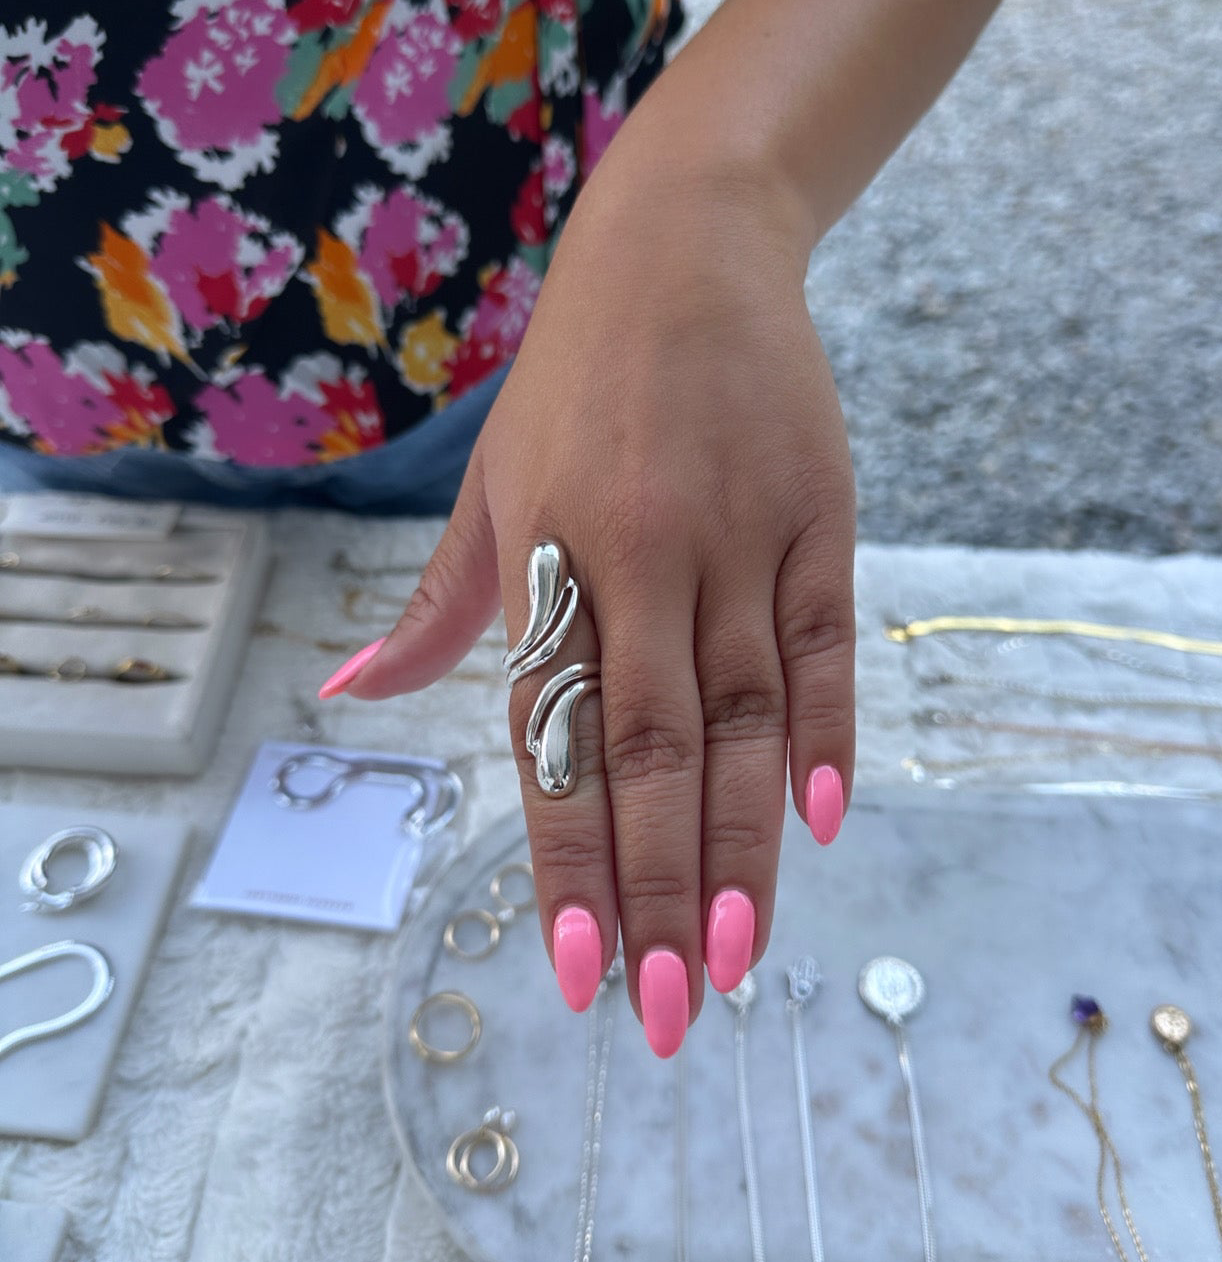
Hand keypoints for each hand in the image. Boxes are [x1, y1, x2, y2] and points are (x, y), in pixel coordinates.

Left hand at [341, 155, 855, 1055]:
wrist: (684, 251)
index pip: (550, 738)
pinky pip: (825, 644)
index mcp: (545, 558)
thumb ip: (438, 603)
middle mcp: (638, 557)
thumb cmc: (572, 382)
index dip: (566, 861)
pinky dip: (826, 735)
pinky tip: (821, 823)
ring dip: (743, 845)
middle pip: (653, 751)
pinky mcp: (816, 516)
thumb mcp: (489, 480)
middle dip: (658, 890)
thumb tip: (353, 694)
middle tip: (675, 1010)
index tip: (579, 974)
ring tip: (740, 955)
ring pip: (746, 719)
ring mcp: (736, 536)